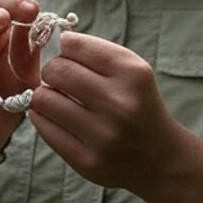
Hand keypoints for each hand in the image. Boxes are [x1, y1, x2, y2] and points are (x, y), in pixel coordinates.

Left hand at [28, 31, 177, 190]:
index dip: (65, 47)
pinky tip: (56, 118)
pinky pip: (44, 127)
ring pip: (43, 99)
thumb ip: (95, 52)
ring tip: (57, 99)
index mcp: (133, 74)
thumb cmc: (137, 104)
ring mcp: (103, 135)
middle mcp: (120, 104)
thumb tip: (55, 41)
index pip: (74, 45)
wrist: (159, 157)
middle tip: (59, 78)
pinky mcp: (87, 161)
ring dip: (44, 95)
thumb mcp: (131, 70)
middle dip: (51, 71)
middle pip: (56, 70)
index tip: (68, 54)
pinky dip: (43, 118)